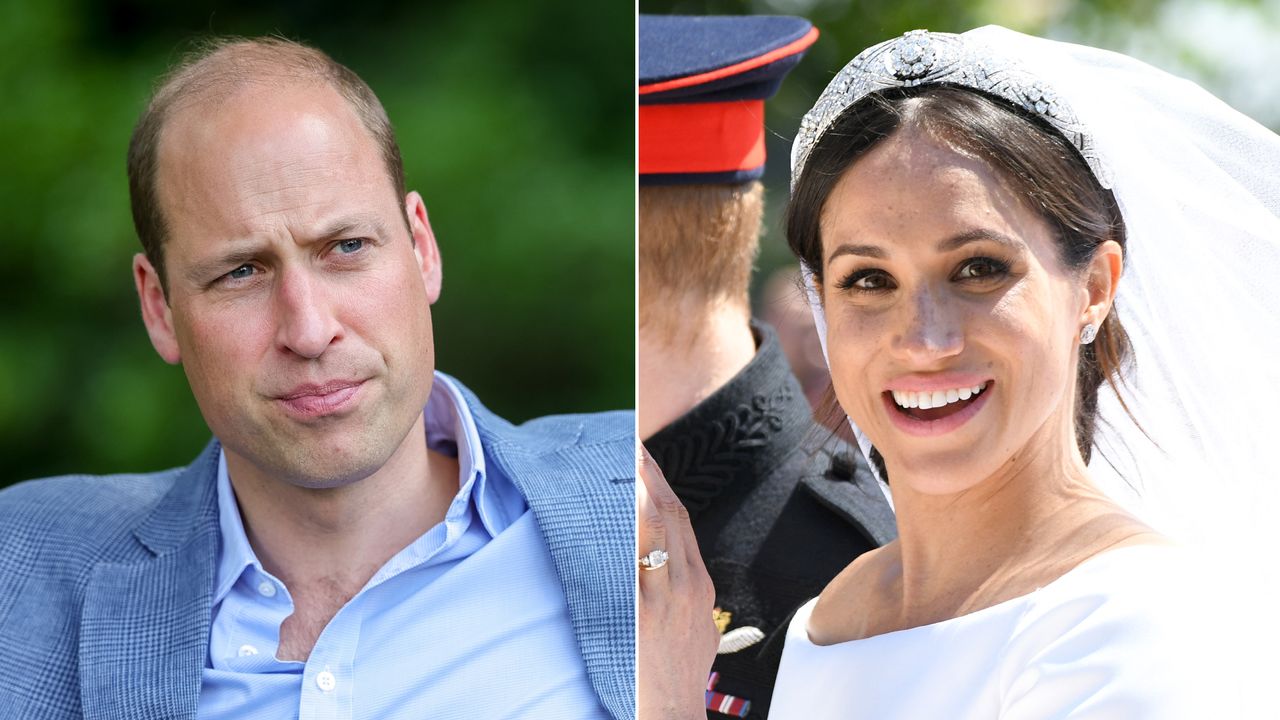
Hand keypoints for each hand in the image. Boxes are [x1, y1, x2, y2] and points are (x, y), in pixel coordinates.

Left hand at [637, 443, 717, 719]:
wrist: (671, 712)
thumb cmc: (677, 678)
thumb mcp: (695, 631)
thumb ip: (682, 597)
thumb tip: (663, 571)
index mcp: (699, 587)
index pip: (683, 522)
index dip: (662, 485)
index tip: (645, 458)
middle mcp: (687, 585)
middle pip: (671, 514)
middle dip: (651, 474)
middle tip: (632, 440)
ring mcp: (666, 597)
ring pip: (658, 527)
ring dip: (640, 487)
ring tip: (624, 453)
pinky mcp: (644, 611)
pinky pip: (638, 559)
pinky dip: (631, 526)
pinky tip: (621, 501)